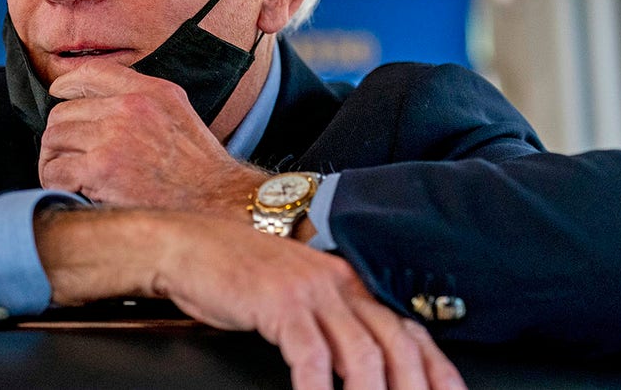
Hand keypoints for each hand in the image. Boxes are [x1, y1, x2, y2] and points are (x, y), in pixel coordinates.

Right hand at [35, 209, 464, 389]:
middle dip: (413, 388)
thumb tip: (357, 364)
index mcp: (347, 280)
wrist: (184, 244)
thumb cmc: (234, 274)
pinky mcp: (277, 303)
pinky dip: (319, 389)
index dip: (436, 368)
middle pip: (395, 343)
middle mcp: (337, 282)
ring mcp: (308, 290)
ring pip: (362, 354)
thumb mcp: (294, 291)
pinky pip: (311, 356)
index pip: (407, 327)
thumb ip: (330, 318)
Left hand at [40, 60, 266, 212]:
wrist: (216, 201)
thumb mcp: (178, 114)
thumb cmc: (200, 168)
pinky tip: (71, 190)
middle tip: (69, 155)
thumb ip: (144, 101)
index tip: (59, 94)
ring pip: (54, 140)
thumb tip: (104, 105)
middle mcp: (128, 108)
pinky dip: (55, 182)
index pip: (91, 73)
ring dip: (55, 160)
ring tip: (68, 175)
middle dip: (61, 136)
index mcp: (149, 91)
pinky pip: (55, 171)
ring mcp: (113, 137)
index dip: (67, 84)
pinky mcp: (101, 169)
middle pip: (64, 112)